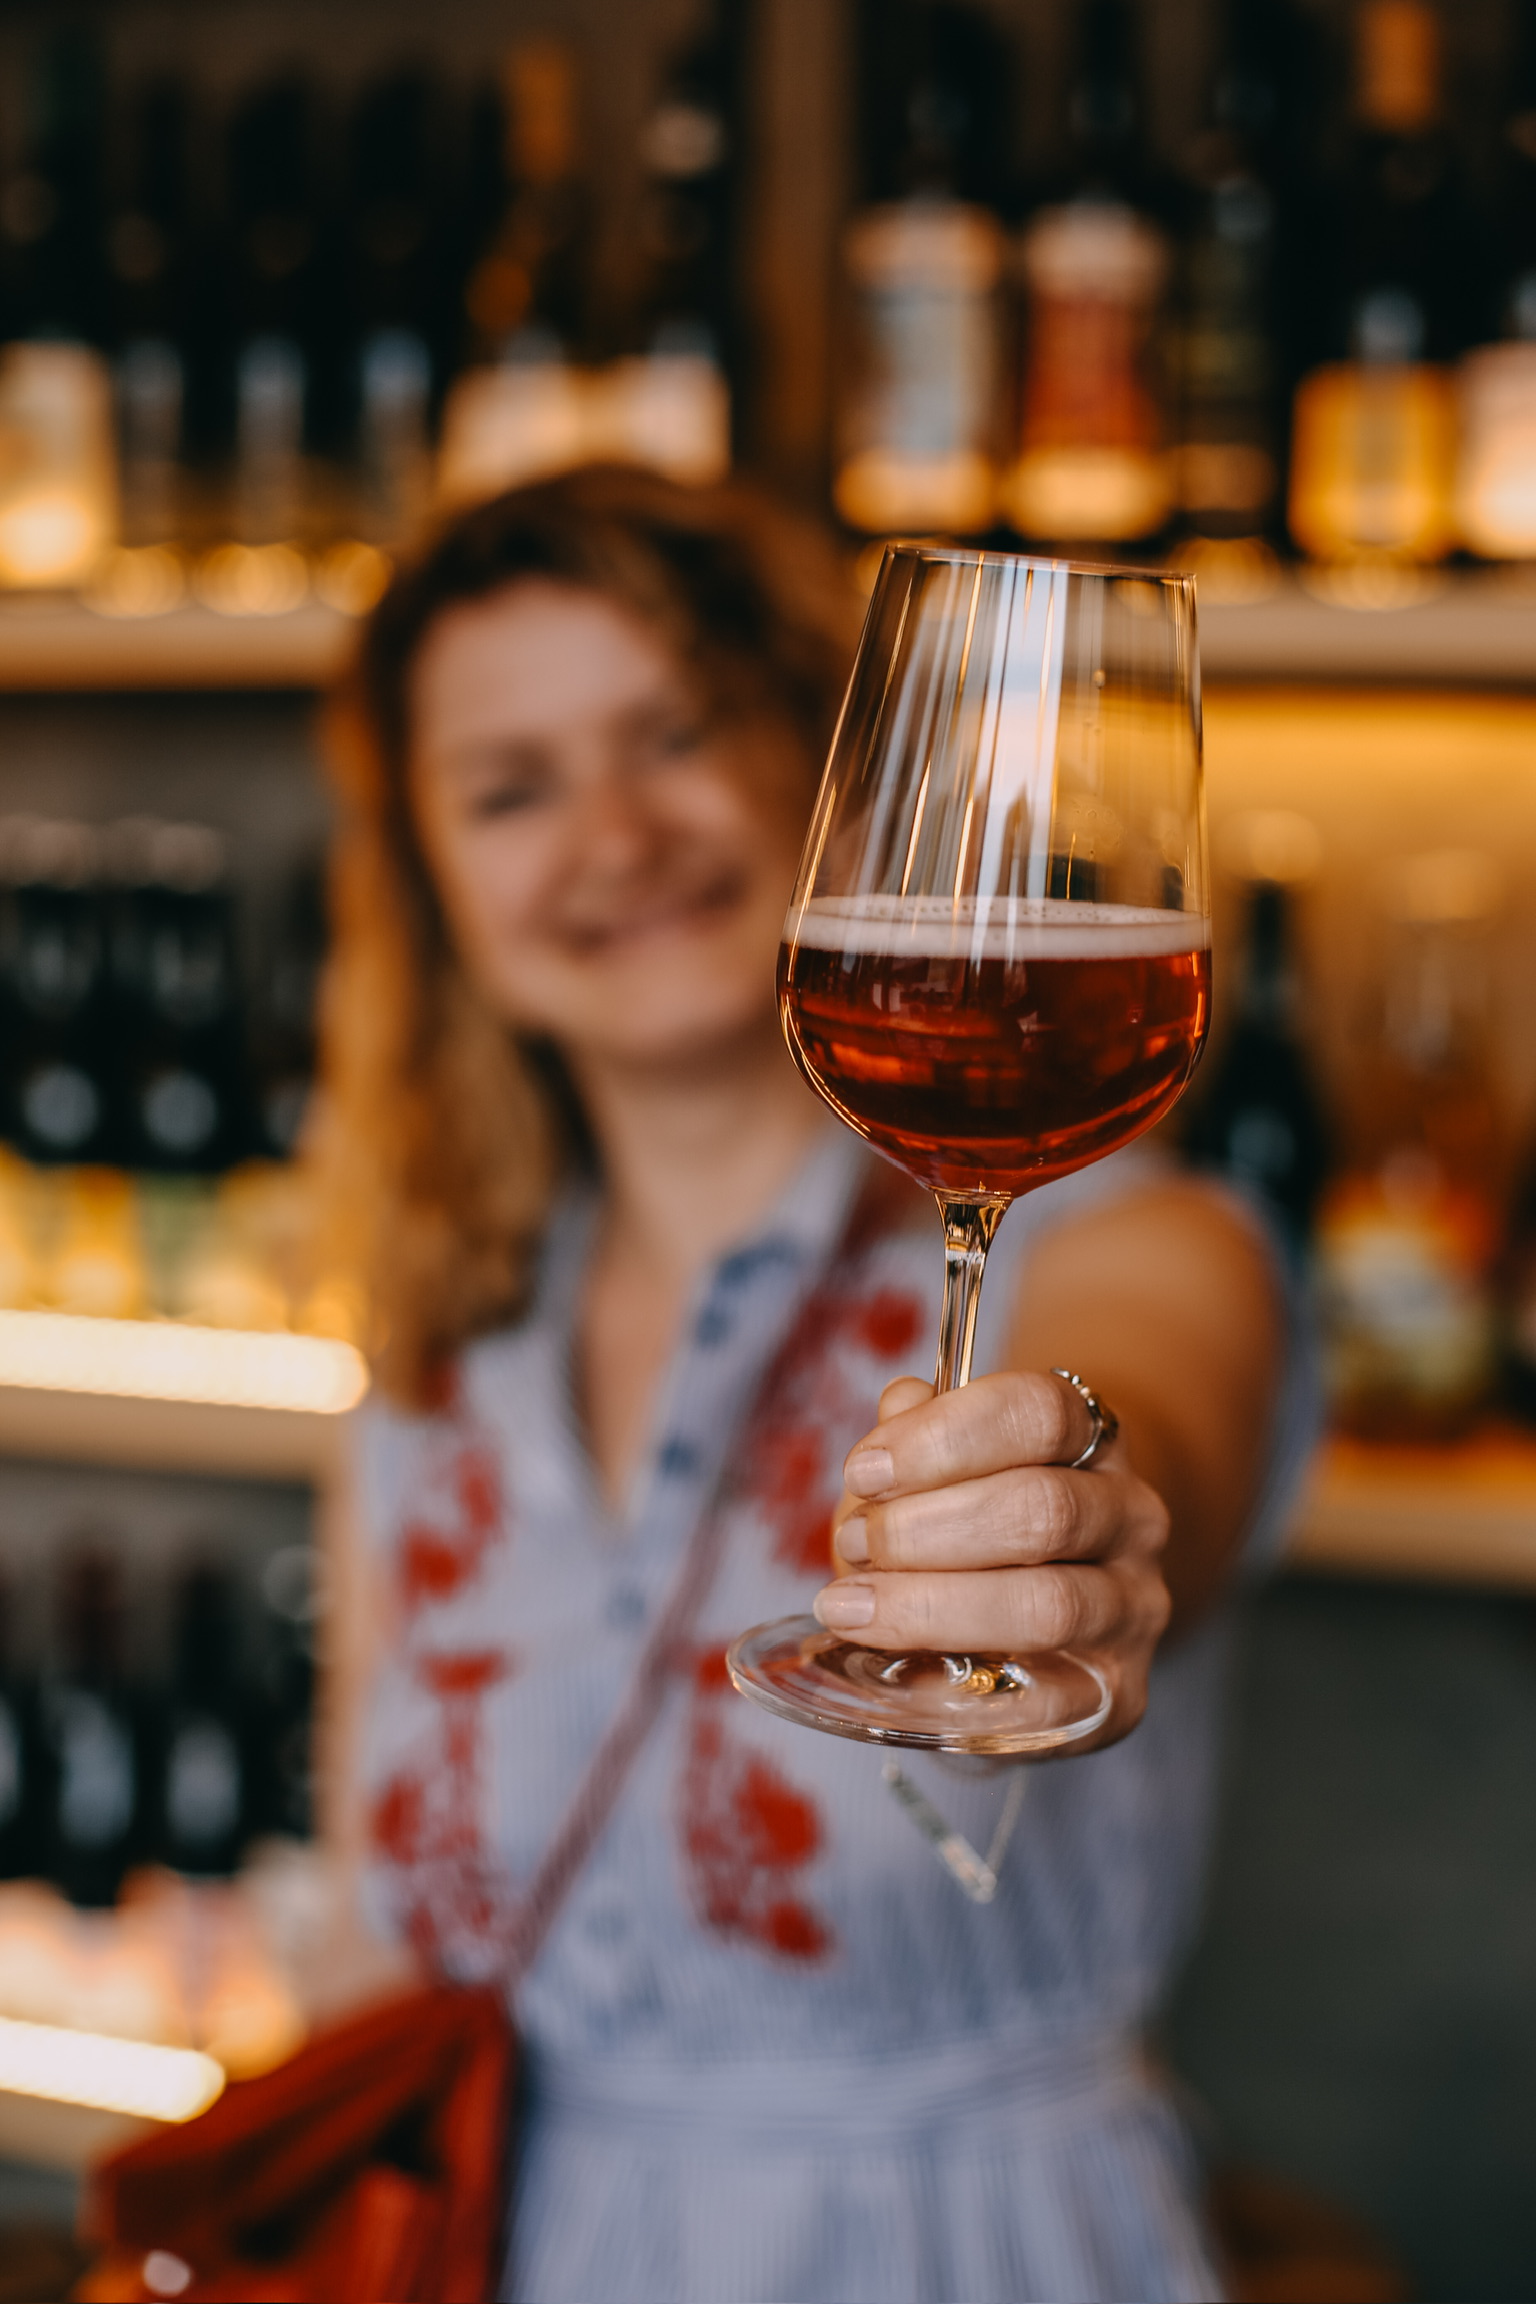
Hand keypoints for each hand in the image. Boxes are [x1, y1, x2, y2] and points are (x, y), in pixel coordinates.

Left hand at [814, 1370, 1171, 1747]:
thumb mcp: (940, 1466)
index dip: (943, 1438)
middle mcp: (1131, 1517)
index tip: (865, 1473)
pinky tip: (897, 1675)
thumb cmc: (972, 1524)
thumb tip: (902, 1406)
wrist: (1043, 1613)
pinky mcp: (1119, 1695)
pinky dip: (960, 1689)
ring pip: (1047, 1606)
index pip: (1040, 1412)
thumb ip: (918, 1434)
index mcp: (1093, 1439)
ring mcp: (1133, 1608)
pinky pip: (1043, 1704)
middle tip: (855, 1545)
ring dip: (930, 1605)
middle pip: (1043, 1509)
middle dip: (924, 1530)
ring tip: (853, 1606)